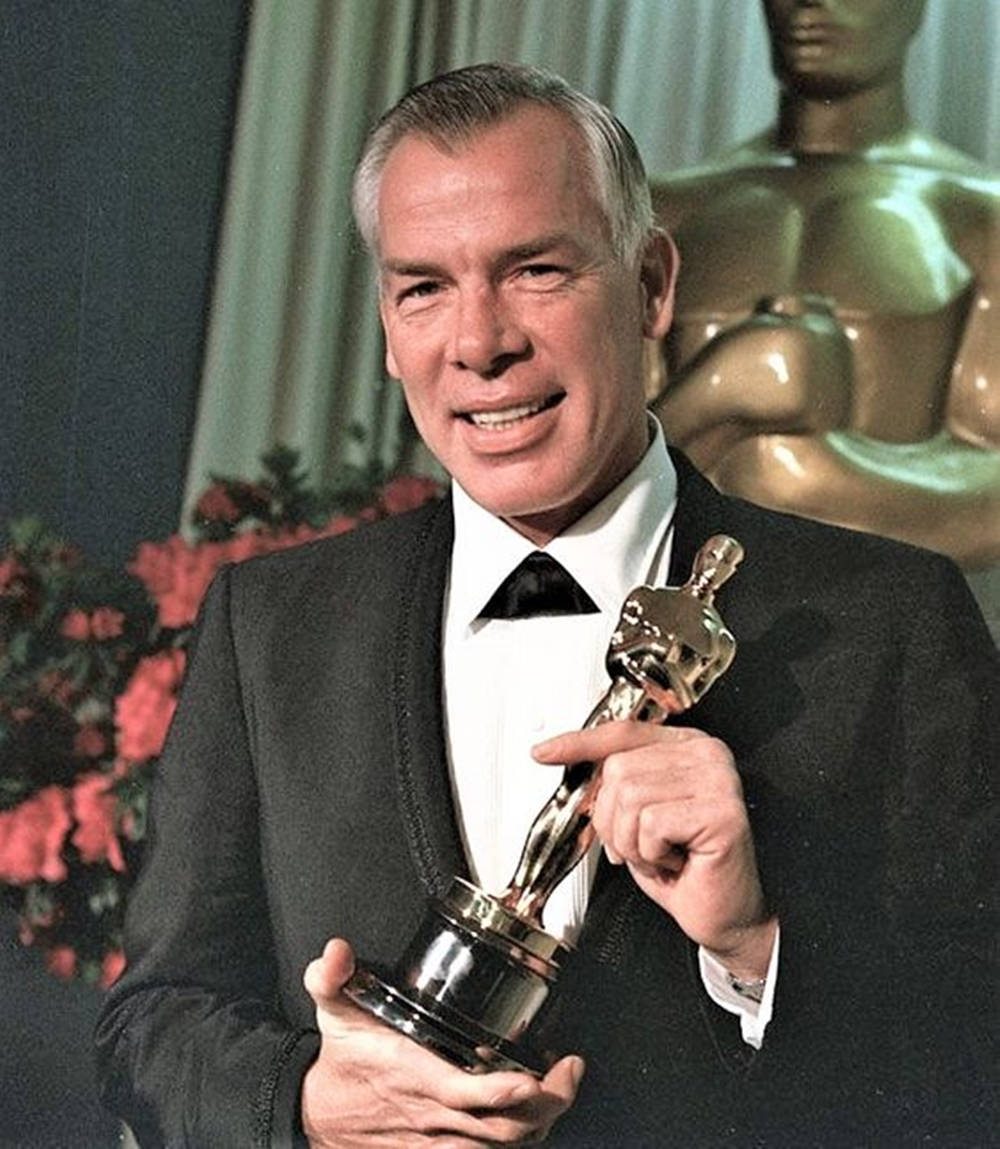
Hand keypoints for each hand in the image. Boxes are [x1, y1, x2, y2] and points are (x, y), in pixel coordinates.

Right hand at [301, 938, 583, 1146]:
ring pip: (502, 1144)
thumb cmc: (341, 1062)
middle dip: (547, 1104)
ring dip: (538, 1121)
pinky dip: (517, 1137)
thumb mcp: (333, 1012)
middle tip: (570, 1074)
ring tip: (561, 1088)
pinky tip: (532, 1113)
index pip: (467, 1093)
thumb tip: (336, 953)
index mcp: (414, 1076)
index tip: (537, 1074)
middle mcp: (433, 1113)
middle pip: (503, 1126)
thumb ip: (332, 977)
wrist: (319, 1114)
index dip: (506, 1090)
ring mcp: (439, 1139)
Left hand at [533, 722, 775, 979]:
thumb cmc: (685, 870)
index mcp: (686, 747)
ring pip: (629, 797)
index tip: (543, 752)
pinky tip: (677, 862)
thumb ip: (616, 785)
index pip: (623, 733)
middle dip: (614, 821)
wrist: (727, 916)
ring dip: (633, 842)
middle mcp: (707, 754)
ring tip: (662, 856)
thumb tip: (567, 763)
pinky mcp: (721, 811)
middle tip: (643, 848)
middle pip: (618, 769)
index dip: (579, 743)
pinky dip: (651, 854)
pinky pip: (651, 824)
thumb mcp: (637, 819)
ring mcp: (718, 779)